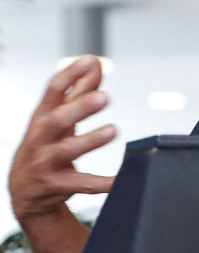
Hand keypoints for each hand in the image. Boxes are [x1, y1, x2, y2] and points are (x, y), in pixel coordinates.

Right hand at [9, 55, 116, 222]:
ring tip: (112, 130)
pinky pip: (83, 184)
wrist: (25, 191)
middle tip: (104, 97)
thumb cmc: (44, 146)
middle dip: (79, 108)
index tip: (89, 61)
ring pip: (68, 151)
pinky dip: (103, 182)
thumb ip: (78, 92)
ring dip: (90, 140)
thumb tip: (95, 64)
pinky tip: (119, 179)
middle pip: (58, 120)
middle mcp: (41, 139)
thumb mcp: (56, 118)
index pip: (53, 91)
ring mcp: (47, 163)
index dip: (70, 74)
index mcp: (42, 117)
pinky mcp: (58, 185)